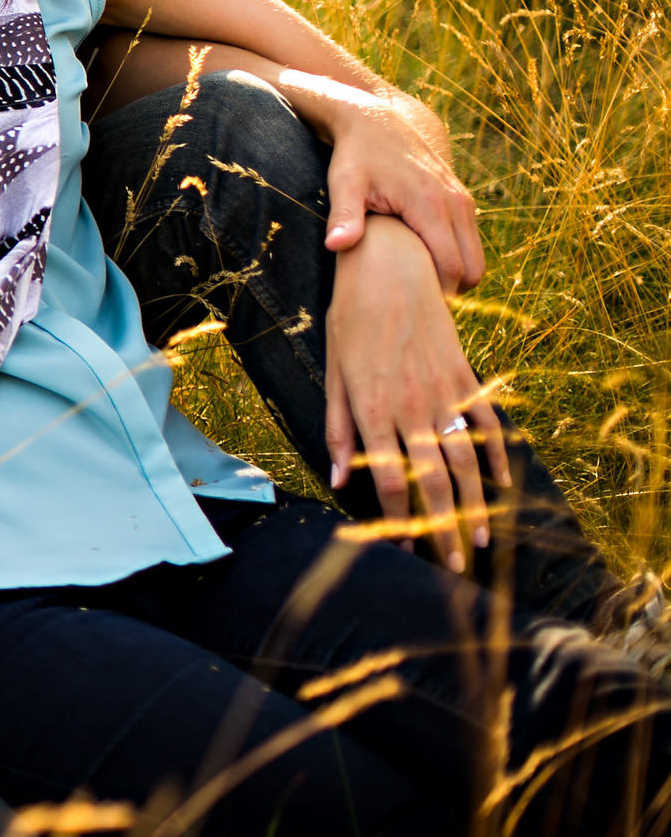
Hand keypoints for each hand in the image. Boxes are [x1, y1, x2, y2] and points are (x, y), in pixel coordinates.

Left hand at [316, 86, 484, 292]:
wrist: (375, 120)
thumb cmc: (355, 156)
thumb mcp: (344, 184)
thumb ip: (345, 216)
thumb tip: (336, 247)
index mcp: (431, 204)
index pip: (452, 267)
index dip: (435, 291)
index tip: (408, 300)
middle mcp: (456, 203)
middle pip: (472, 268)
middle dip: (449, 288)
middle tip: (412, 297)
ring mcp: (463, 200)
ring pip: (476, 256)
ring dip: (454, 273)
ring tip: (414, 280)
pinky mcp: (462, 198)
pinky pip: (470, 240)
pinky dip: (454, 256)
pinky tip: (419, 259)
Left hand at [324, 216, 509, 571]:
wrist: (391, 269)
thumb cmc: (351, 322)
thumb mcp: (333, 373)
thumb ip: (339, 428)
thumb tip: (341, 479)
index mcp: (374, 409)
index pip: (390, 479)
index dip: (397, 519)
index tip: (402, 548)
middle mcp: (413, 405)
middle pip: (433, 480)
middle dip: (442, 528)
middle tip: (452, 567)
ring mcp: (444, 391)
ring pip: (466, 460)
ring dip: (474, 504)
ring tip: (480, 539)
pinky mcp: (466, 376)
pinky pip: (488, 424)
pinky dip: (499, 456)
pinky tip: (503, 484)